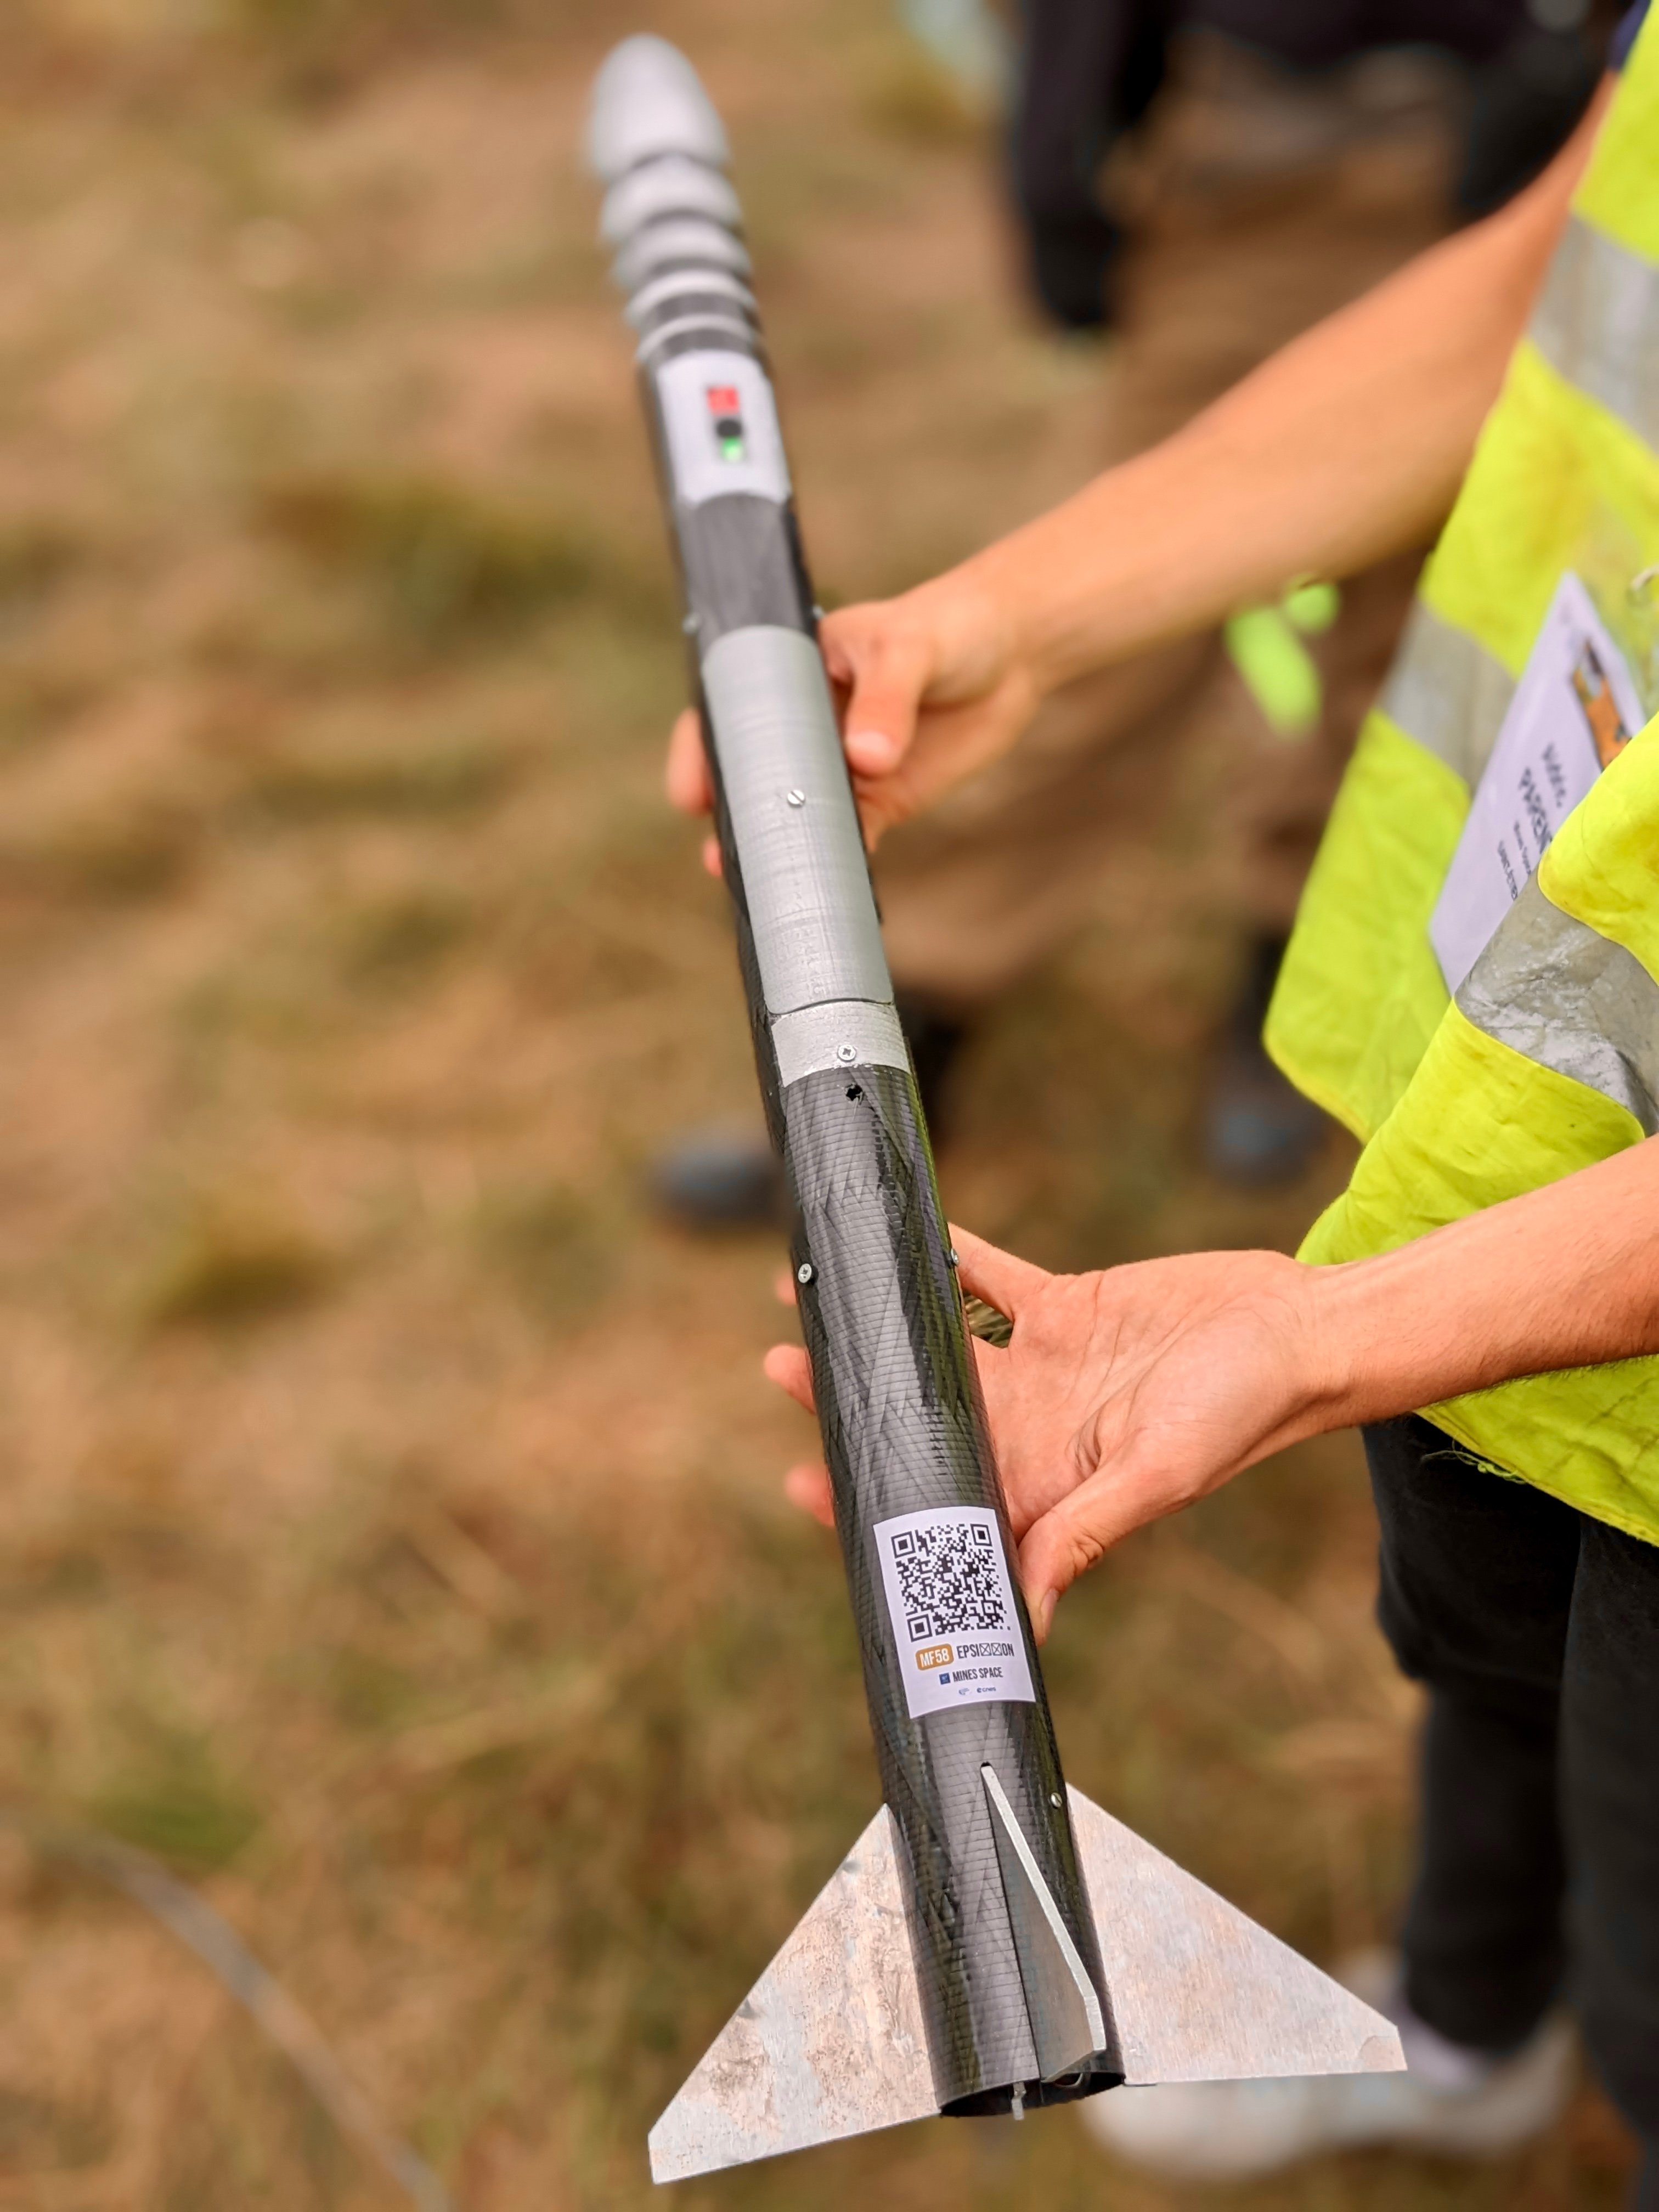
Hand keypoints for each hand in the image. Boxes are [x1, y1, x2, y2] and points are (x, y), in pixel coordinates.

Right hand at [665, 567, 1039, 866]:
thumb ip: (886, 699)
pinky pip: (853, 837)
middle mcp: (806, 727)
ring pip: (798, 815)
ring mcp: (843, 768)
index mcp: (791, 676)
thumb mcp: (910, 648)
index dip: (702, 755)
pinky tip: (830, 884)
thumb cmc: (946, 627)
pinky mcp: (882, 799)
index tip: (693, 794)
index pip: (729, 714)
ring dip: (780, 849)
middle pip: (754, 777)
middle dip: (733, 818)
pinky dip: (841, 860)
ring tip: (763, 883)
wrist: (1012, 651)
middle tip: (723, 856)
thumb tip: (865, 759)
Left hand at [766, 1227, 1329, 1640]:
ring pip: (938, 1347)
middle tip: (783, 1369)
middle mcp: (1035, 1430)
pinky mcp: (1065, 1306)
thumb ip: (1084, 1533)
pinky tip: (897, 1232)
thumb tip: (1028, 1619)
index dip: (873, 1498)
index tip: (806, 1480)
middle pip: (922, 1421)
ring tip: (809, 1298)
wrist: (1300, 1329)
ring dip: (879, 1326)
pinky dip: (947, 1255)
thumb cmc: (1244, 1413)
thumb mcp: (1159, 1474)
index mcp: (1048, 1484)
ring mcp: (1045, 1367)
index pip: (941, 1503)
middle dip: (850, 1401)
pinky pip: (988, 1278)